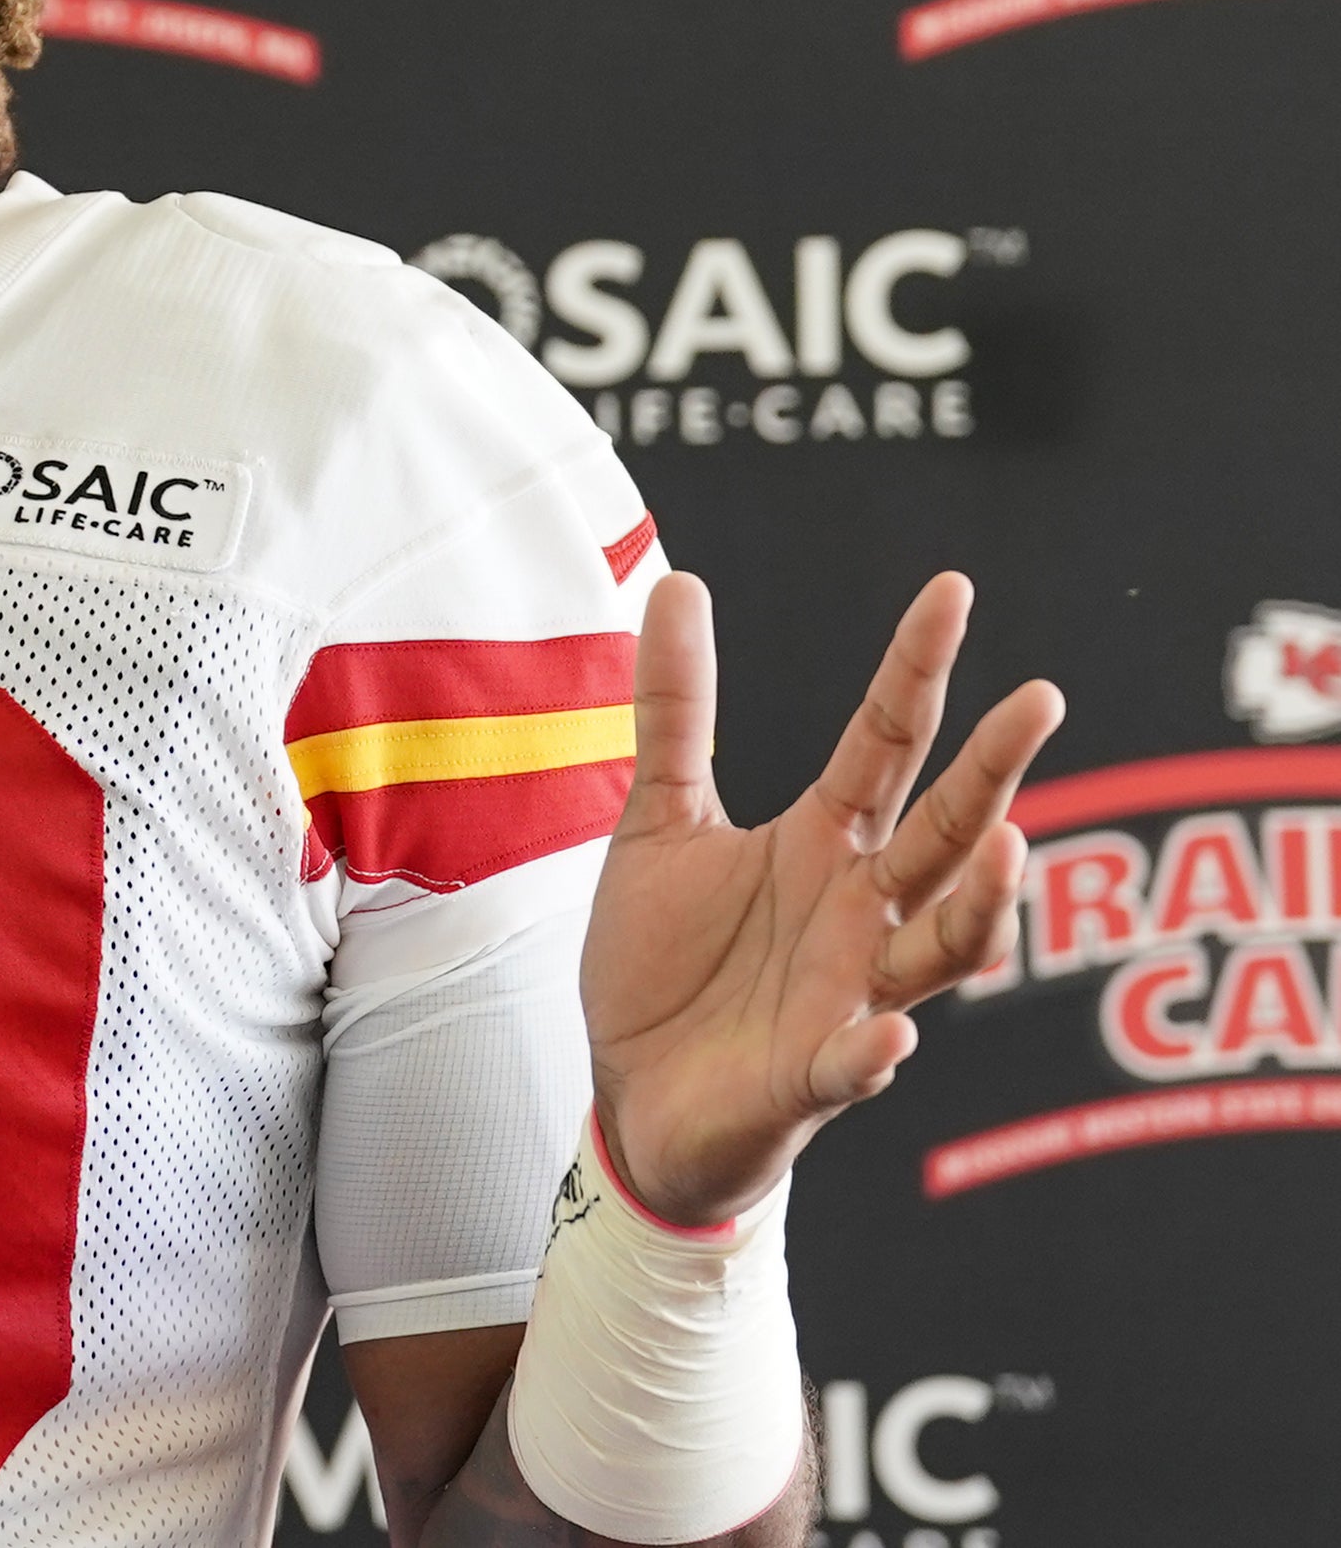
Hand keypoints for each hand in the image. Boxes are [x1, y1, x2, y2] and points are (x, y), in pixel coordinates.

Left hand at [582, 571, 1061, 1226]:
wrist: (635, 1095)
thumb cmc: (666, 963)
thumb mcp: (660, 820)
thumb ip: (676, 711)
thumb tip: (679, 581)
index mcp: (824, 843)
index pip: (887, 740)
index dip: (917, 667)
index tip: (954, 588)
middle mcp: (857, 911)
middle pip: (941, 830)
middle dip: (994, 770)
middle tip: (1042, 698)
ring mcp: (847, 992)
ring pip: (941, 946)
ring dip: (979, 905)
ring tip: (1008, 845)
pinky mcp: (811, 1075)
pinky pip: (852, 1061)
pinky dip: (872, 1051)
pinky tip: (890, 1034)